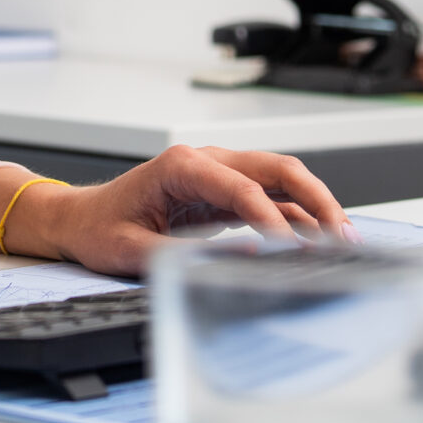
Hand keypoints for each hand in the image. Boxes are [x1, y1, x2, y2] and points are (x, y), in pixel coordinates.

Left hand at [9, 146, 352, 275]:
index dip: (272, 220)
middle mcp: (206, 162)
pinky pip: (269, 199)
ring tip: (342, 240)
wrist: (80, 219)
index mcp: (181, 166)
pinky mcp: (222, 193)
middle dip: (316, 198)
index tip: (293, 251)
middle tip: (342, 235)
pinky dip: (296, 216)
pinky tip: (316, 240)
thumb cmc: (99, 229)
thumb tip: (239, 260)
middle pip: (276, 169)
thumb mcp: (131, 251)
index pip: (243, 189)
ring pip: (280, 180)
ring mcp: (218, 174)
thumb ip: (182, 257)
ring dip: (314, 205)